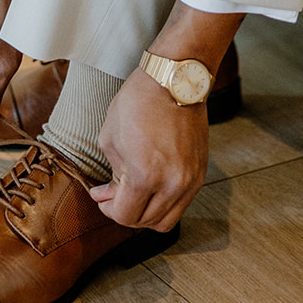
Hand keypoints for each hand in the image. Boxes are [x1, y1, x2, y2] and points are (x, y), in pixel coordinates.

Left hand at [89, 67, 209, 230]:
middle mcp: (173, 184)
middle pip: (146, 222)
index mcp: (146, 175)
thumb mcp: (110, 137)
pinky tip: (153, 184)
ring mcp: (191, 180)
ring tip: (135, 193)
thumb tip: (106, 195)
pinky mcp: (200, 172)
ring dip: (147, 213)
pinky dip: (165, 202)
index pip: (126, 216)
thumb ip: (110, 173)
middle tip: (115, 194)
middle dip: (126, 212)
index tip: (102, 196)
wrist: (174, 80)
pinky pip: (182, 203)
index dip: (108, 209)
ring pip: (167, 220)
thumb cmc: (139, 102)